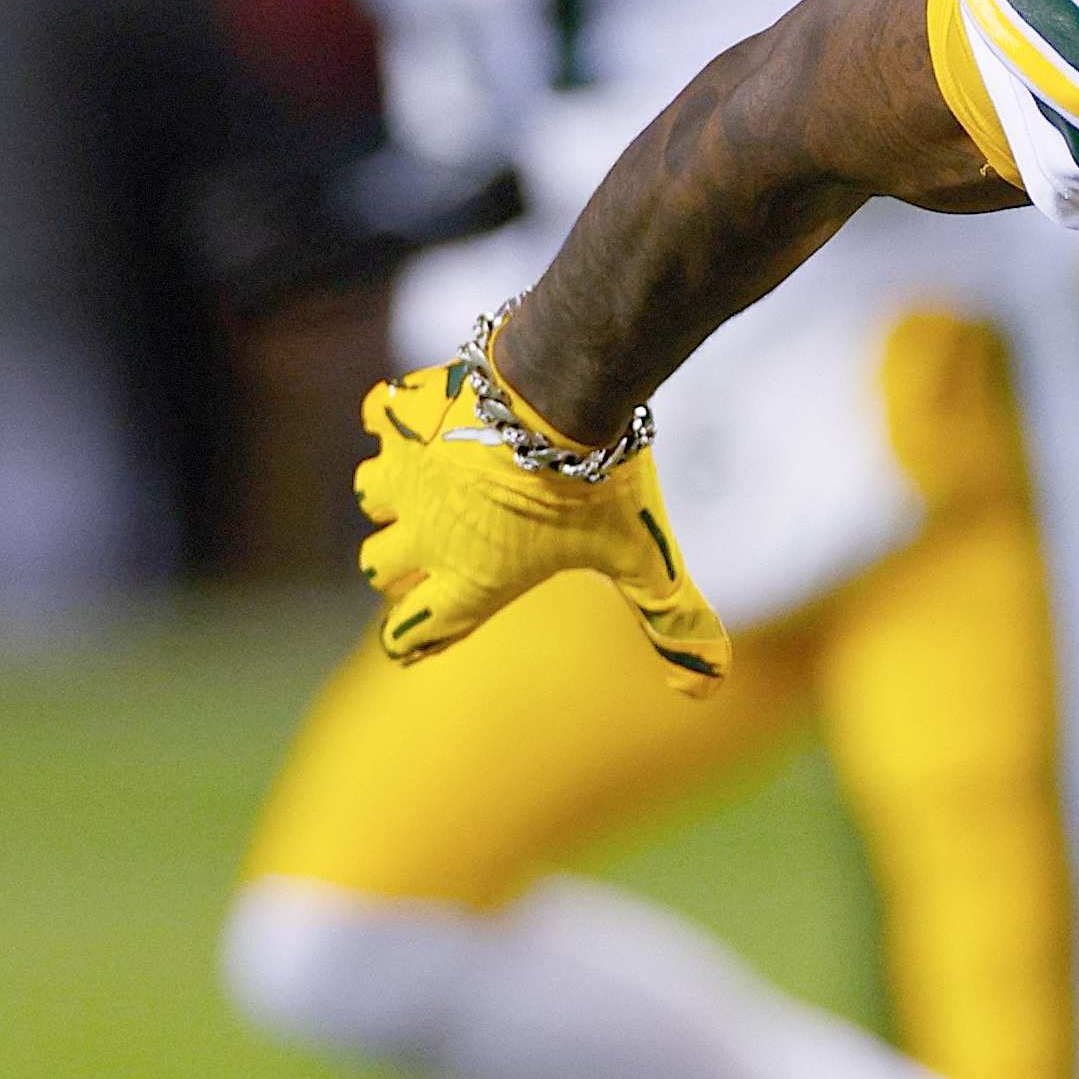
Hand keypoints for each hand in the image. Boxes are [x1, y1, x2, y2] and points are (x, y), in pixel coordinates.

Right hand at [352, 360, 727, 694]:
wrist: (567, 390)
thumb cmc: (604, 484)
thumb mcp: (643, 556)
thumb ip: (671, 620)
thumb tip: (707, 689)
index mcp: (471, 581)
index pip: (408, 634)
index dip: (417, 631)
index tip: (430, 616)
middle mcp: (425, 535)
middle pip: (377, 566)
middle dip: (402, 558)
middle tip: (449, 533)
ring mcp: (405, 473)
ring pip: (371, 494)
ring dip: (396, 489)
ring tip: (444, 474)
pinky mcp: (398, 417)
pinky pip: (376, 420)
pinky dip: (397, 417)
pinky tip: (435, 410)